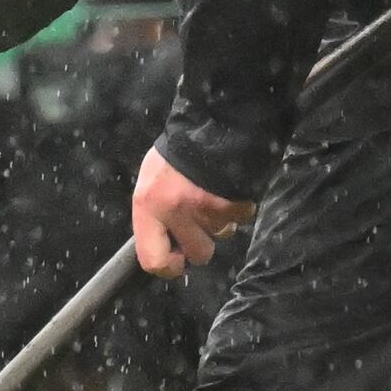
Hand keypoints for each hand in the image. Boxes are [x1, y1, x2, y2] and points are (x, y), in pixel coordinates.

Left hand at [130, 147, 254, 278]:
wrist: (212, 122)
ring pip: (222, 236)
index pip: (153, 260)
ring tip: (213, 194)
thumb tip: (162, 242)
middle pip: (198, 254)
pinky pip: (241, 220)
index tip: (176, 261)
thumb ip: (154, 214)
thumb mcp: (152, 180)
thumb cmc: (178, 152)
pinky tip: (228, 188)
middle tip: (200, 221)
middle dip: (202, 242)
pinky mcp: (235, 204)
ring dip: (221, 221)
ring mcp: (208, 210)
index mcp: (149, 206)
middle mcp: (177, 212)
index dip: (168, 267)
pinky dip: (238, 208)